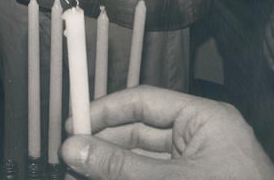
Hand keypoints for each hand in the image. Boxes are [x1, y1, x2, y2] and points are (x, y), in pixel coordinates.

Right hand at [60, 85, 273, 179]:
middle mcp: (201, 139)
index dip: (105, 111)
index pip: (145, 102)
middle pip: (139, 132)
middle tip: (68, 158)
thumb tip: (73, 148)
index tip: (73, 124)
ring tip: (74, 176)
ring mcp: (198, 169)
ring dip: (109, 169)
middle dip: (102, 146)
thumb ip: (119, 165)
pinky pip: (152, 179)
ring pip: (142, 162)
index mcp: (205, 120)